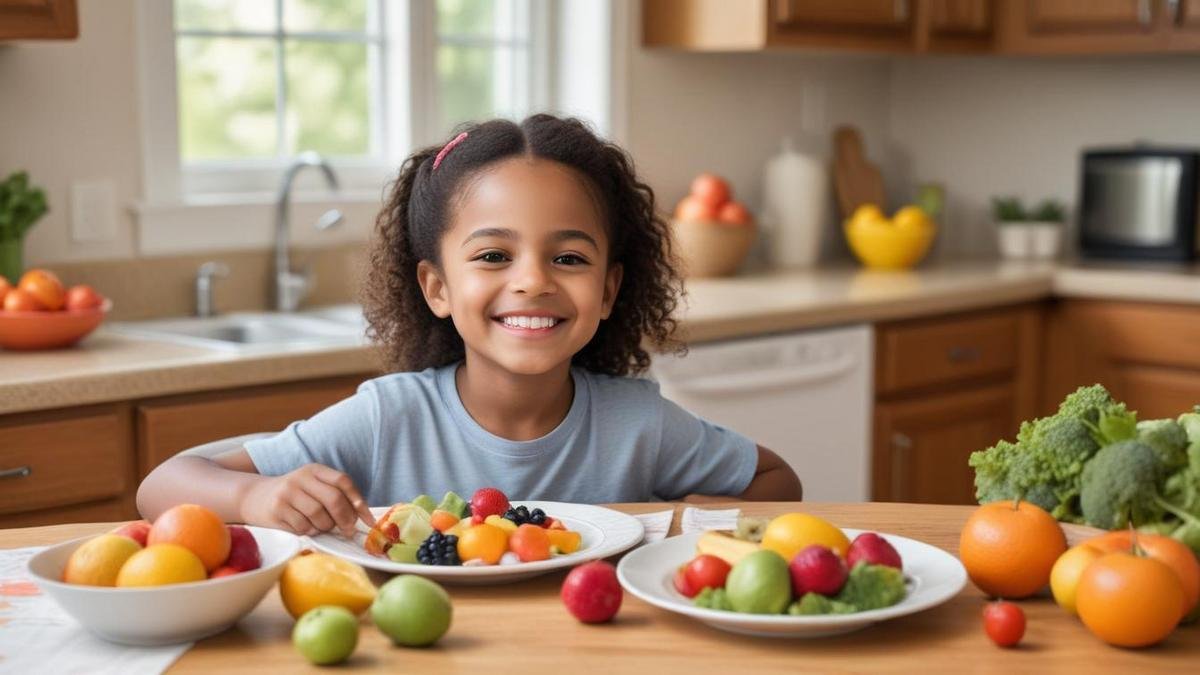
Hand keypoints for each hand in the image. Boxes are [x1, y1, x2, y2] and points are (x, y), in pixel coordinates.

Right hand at [240, 463, 374, 536]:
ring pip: (319, 516)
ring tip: (320, 526)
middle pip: (334, 499)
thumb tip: (362, 518)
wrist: (254, 497)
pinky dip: (309, 531)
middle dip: (345, 518)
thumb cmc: (293, 495)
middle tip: (348, 530)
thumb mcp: (312, 486)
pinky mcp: (277, 510)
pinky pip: (303, 527)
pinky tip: (304, 527)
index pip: (343, 481)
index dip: (358, 501)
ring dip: (325, 527)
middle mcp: (301, 478)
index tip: (368, 520)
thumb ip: (335, 495)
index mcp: (314, 469)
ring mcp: (287, 494)